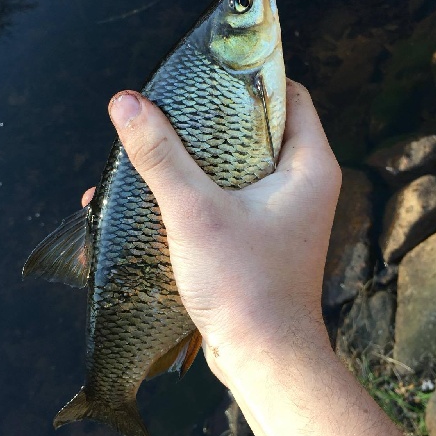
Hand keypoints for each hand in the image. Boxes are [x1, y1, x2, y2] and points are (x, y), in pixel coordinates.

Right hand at [86, 80, 340, 383]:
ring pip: (238, 168)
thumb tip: (125, 103)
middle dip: (208, 123)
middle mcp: (304, 185)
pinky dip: (197, 195)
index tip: (205, 77)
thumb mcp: (194, 211)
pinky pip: (230, 200)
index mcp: (309, 165)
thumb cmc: (243, 284)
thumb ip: (160, 155)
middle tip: (166, 114)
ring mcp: (285, 215)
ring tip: (147, 157)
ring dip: (195, 163)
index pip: (289, 96)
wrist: (264, 358)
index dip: (248, 80)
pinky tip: (152, 200)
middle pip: (257, 130)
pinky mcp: (264, 239)